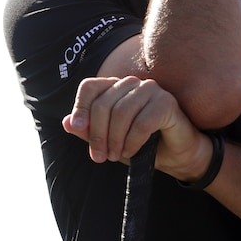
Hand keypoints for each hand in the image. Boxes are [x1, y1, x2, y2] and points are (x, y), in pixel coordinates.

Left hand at [62, 76, 211, 181]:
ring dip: (115, 140)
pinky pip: (142, 123)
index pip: (90, 87)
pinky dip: (133, 141)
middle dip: (97, 134)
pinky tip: (131, 152)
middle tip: (100, 157)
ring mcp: (151, 90)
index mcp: (116, 87)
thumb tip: (66, 123)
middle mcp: (132, 83)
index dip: (80, 107)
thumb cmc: (140, 144)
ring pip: (121, 112)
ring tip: (116, 156)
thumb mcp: (108, 140)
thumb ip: (87, 131)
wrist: (175, 157)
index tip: (76, 129)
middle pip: (103, 103)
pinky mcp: (166, 103)